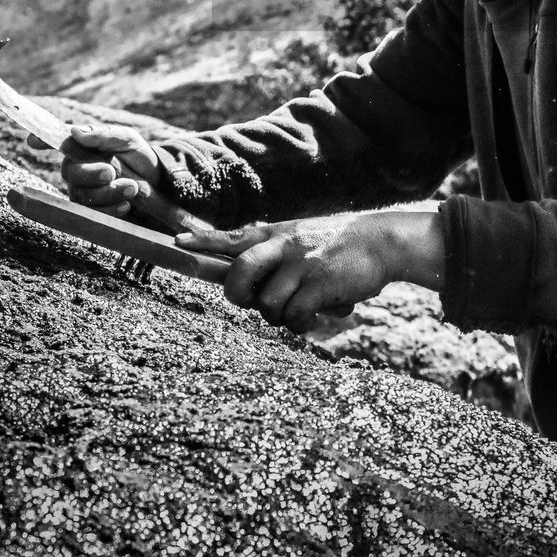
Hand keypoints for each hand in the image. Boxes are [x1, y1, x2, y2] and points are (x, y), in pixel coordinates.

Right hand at [27, 123, 207, 234]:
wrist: (159, 184)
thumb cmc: (138, 156)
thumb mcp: (127, 139)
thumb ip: (103, 135)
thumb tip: (75, 131)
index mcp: (82, 146)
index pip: (59, 140)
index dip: (43, 140)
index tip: (32, 141)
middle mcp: (77, 169)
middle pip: (69, 172)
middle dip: (90, 173)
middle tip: (111, 172)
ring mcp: (82, 191)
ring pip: (81, 195)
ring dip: (106, 192)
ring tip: (132, 187)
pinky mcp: (92, 212)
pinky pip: (91, 214)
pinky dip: (110, 209)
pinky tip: (126, 204)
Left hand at [176, 209, 445, 334]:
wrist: (380, 241)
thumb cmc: (336, 245)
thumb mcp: (300, 238)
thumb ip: (272, 252)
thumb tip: (243, 278)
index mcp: (275, 233)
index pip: (231, 236)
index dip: (203, 241)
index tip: (177, 240)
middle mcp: (282, 245)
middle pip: (239, 275)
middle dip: (239, 297)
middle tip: (253, 302)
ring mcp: (300, 264)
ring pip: (267, 306)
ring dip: (281, 316)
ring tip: (301, 306)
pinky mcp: (318, 284)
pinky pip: (294, 317)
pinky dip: (302, 323)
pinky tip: (317, 312)